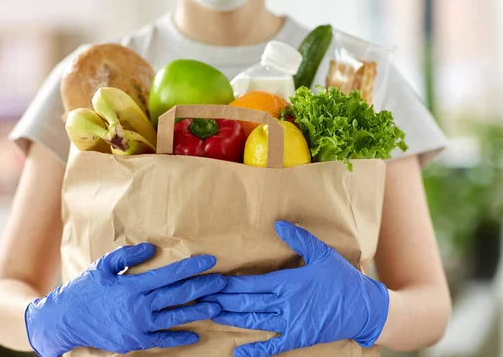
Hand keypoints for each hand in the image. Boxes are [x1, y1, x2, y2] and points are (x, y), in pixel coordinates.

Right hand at [25, 244, 225, 356]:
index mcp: (132, 286)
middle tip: (223, 282)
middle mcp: (139, 307)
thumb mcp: (102, 267)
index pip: (169, 274)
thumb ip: (127, 257)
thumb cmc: (84, 290)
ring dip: (198, 312)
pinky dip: (179, 337)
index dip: (192, 267)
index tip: (210, 260)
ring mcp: (138, 327)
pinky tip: (195, 334)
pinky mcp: (135, 342)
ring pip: (175, 318)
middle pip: (178, 295)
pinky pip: (162, 340)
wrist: (64, 321)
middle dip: (203, 287)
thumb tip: (152, 249)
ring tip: (217, 306)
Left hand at [202, 221, 388, 356]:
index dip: (229, 283)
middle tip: (201, 298)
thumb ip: (299, 239)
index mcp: (288, 282)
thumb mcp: (322, 253)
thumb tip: (278, 223)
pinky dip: (255, 351)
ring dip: (231, 319)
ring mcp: (291, 323)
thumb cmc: (343, 279)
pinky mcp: (298, 338)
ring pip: (254, 321)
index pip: (251, 283)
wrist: (366, 308)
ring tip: (210, 315)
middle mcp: (285, 304)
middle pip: (246, 302)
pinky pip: (273, 346)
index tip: (211, 281)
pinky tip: (238, 352)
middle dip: (222, 300)